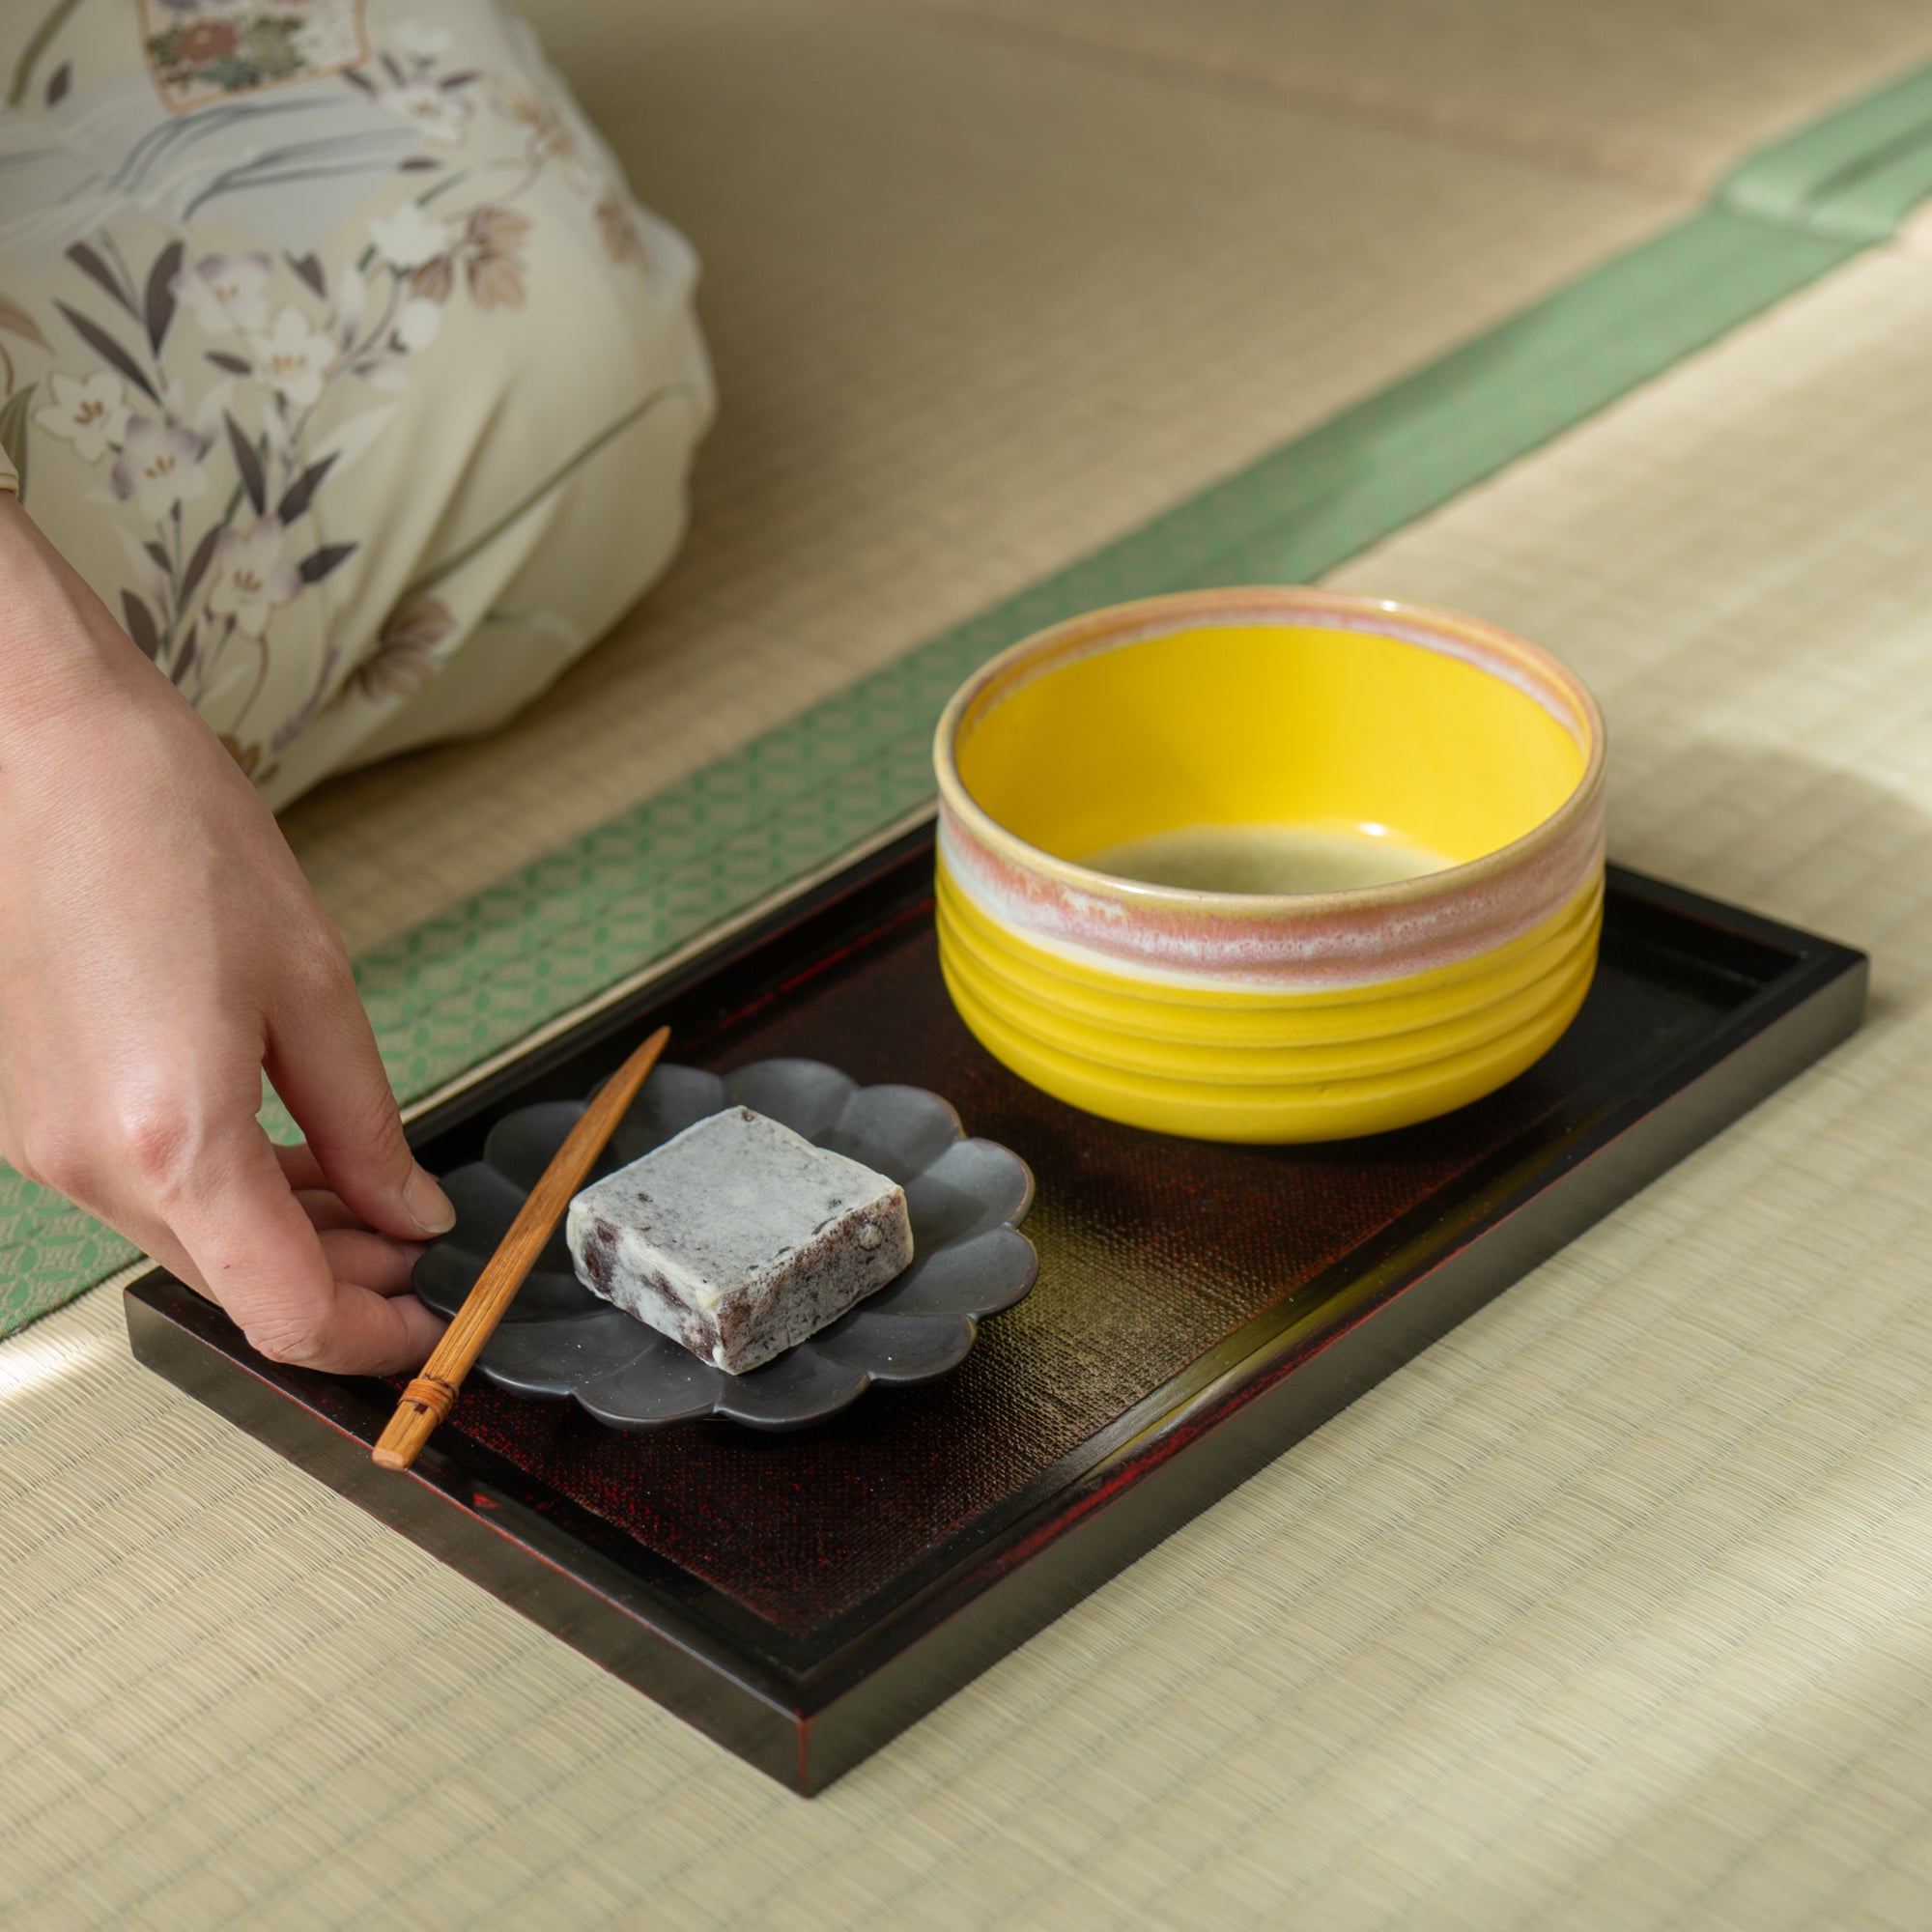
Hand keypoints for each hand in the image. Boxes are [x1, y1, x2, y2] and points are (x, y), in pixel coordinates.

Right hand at [0, 495, 452, 1374]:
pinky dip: (224, 1189)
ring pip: (189, 1239)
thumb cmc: (162, 827)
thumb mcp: (309, 979)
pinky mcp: (27, 1112)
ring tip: (368, 1193)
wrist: (24, 744)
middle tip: (418, 1245)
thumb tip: (408, 1210)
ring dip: (283, 1235)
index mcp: (170, 1137)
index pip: (284, 1309)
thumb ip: (365, 1120)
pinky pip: (143, 1188)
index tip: (429, 1324)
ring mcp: (42, 1144)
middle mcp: (87, 1163)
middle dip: (339, 1282)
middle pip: (235, 1283)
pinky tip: (285, 1150)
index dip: (371, 1337)